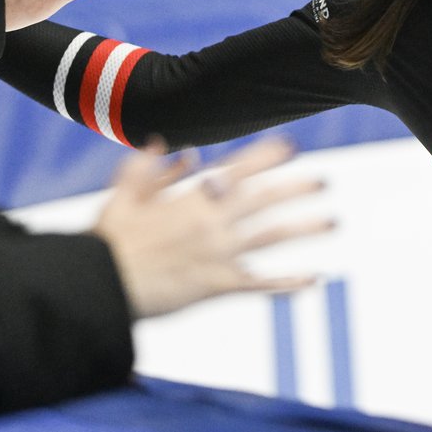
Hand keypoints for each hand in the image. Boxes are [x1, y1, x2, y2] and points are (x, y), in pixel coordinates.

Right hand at [93, 137, 332, 319]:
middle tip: (323, 181)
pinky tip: (313, 279)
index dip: (265, 156)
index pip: (237, 169)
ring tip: (332, 222)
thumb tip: (174, 146)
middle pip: (265, 198)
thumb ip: (150, 167)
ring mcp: (218, 253)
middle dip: (297, 187)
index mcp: (191, 196)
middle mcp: (212, 220)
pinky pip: (261, 284)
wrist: (100, 284)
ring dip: (305, 227)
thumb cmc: (109, 240)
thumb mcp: (125, 193)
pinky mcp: (218, 285)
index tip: (290, 147)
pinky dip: (288, 282)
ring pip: (272, 235)